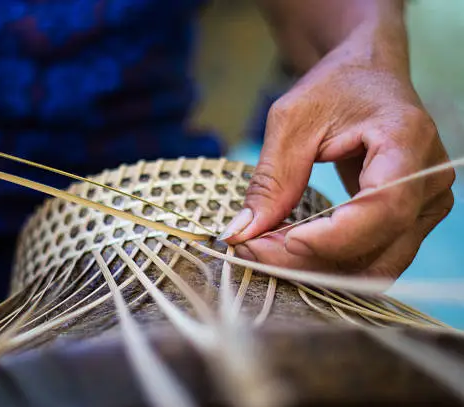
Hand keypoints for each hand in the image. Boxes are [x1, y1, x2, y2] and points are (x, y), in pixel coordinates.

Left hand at [221, 27, 454, 279]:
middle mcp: (429, 180)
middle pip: (380, 249)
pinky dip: (328, 263)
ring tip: (266, 250)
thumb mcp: (291, 120)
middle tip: (253, 251)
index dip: (334, 236)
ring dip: (317, 269)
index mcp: (407, 140)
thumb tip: (241, 234)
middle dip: (312, 262)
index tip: (282, 241)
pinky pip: (373, 258)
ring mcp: (426, 205)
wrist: (367, 74)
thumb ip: (271, 179)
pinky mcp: (409, 221)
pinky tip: (288, 248)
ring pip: (376, 266)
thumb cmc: (333, 87)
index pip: (384, 207)